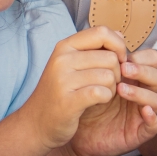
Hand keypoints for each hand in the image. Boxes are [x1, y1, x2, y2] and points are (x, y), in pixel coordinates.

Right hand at [15, 27, 137, 151]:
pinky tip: (97, 102)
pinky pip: (101, 93)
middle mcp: (62, 60)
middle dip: (117, 73)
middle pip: (110, 57)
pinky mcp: (68, 102)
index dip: (118, 46)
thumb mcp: (72, 64)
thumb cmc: (60, 92)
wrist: (36, 122)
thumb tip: (120, 35)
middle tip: (107, 84)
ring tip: (100, 94)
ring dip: (112, 88)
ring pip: (109, 76)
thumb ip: (94, 48)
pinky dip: (106, 98)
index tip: (119, 60)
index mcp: (64, 46)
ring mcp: (63, 80)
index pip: (102, 32)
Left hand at [67, 48, 156, 155]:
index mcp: (132, 76)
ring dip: (141, 92)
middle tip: (124, 68)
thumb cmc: (82, 98)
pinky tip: (143, 111)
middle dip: (143, 70)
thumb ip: (100, 55)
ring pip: (156, 98)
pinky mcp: (140, 131)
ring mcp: (141, 111)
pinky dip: (152, 118)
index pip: (149, 59)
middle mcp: (141, 91)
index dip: (139, 55)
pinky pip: (155, 125)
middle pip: (156, 75)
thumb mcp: (90, 74)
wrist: (71, 127)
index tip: (119, 54)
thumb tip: (113, 32)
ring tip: (121, 89)